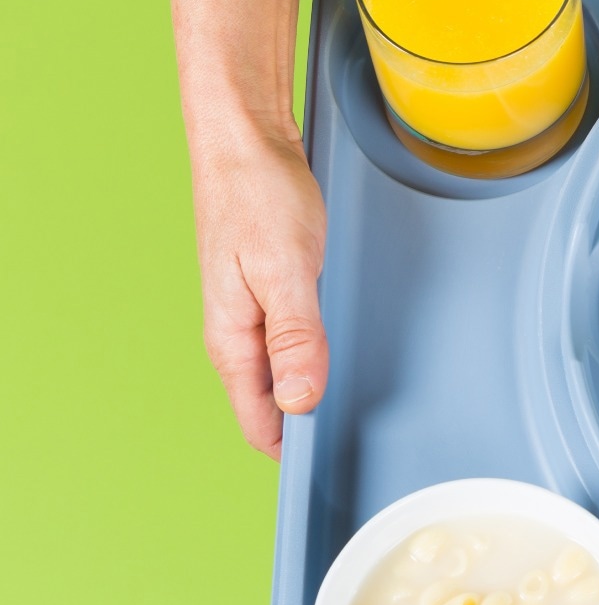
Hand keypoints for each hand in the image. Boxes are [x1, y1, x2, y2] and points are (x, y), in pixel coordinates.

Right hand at [189, 121, 327, 457]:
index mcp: (233, 339)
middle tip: (360, 442)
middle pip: (270, 405)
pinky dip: (315, 358)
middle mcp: (238, 333)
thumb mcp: (284, 269)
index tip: (335, 464)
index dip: (292, 451)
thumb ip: (295, 336)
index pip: (257, 422)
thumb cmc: (259, 196)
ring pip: (282, 375)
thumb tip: (300, 399)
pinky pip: (290, 343)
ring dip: (313, 392)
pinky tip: (341, 356)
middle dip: (309, 429)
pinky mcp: (270, 292)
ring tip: (356, 410)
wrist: (245, 140)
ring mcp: (252, 313)